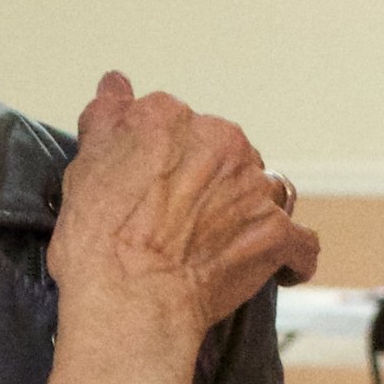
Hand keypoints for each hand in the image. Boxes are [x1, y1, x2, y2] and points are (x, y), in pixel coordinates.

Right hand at [51, 75, 319, 338]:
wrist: (129, 300)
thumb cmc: (99, 240)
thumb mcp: (84, 166)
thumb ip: (107, 118)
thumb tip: (115, 84)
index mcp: (169, 119)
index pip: (177, 124)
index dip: (164, 155)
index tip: (153, 183)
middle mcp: (220, 141)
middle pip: (226, 151)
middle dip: (211, 179)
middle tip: (182, 218)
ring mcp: (252, 188)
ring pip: (263, 188)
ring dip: (249, 209)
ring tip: (223, 241)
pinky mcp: (276, 234)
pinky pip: (299, 243)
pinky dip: (290, 256)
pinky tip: (277, 270)